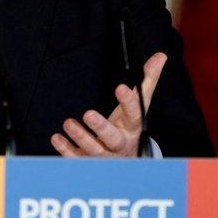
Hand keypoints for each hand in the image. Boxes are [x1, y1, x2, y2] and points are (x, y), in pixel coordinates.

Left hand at [50, 52, 166, 156]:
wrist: (124, 158)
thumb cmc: (129, 126)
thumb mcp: (139, 105)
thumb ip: (147, 80)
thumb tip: (160, 56)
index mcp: (133, 127)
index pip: (134, 114)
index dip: (128, 101)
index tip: (121, 87)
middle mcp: (120, 143)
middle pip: (113, 138)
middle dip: (101, 128)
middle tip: (88, 114)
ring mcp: (104, 155)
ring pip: (94, 150)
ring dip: (80, 137)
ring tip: (68, 123)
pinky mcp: (87, 161)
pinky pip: (77, 159)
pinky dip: (66, 150)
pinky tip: (56, 138)